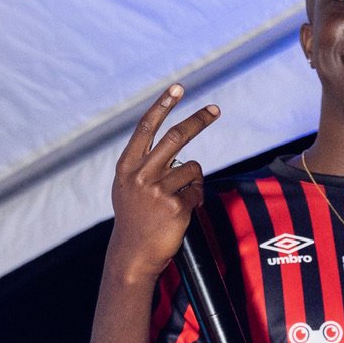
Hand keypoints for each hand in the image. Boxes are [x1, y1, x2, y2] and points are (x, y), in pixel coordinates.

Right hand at [109, 85, 219, 281]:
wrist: (133, 255)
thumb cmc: (135, 220)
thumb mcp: (127, 188)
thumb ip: (144, 166)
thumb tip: (178, 152)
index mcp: (127, 166)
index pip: (146, 128)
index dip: (162, 105)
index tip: (178, 87)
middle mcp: (140, 175)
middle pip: (176, 137)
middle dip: (199, 120)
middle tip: (216, 109)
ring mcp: (157, 191)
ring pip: (193, 168)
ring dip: (194, 181)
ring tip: (178, 200)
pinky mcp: (175, 207)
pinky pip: (197, 192)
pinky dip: (195, 200)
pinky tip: (180, 214)